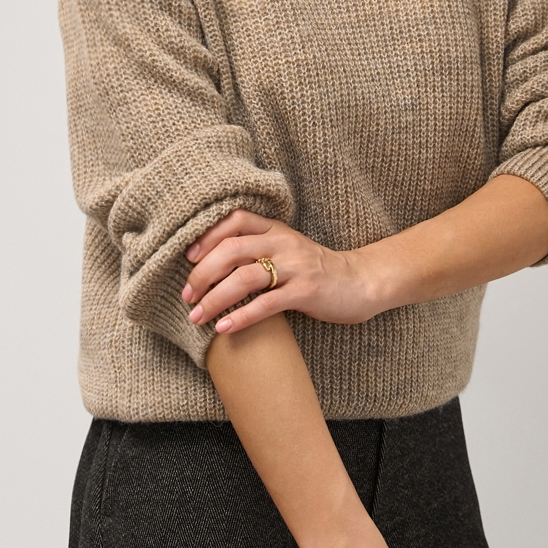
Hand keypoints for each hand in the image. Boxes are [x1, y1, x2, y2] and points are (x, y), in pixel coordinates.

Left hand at [182, 210, 375, 333]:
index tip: (187, 258)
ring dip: (214, 299)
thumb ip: (257, 249)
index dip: (206, 237)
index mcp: (275, 229)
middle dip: (202, 274)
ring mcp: (295, 266)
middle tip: (187, 296)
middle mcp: (283, 243)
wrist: (360, 282)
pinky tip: (224, 328)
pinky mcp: (305, 291)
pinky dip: (240, 317)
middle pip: (231, 250)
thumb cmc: (316, 269)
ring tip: (197, 317)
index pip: (233, 219)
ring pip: (244, 278)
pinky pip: (265, 304)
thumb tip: (211, 264)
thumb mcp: (287, 249)